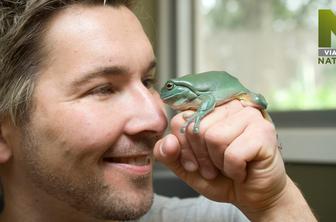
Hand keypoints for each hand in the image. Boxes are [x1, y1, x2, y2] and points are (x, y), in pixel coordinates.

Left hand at [154, 100, 292, 216]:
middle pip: (198, 128)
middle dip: (202, 157)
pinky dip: (234, 169)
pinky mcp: (264, 131)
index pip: (181, 120)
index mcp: (210, 109)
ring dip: (219, 163)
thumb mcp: (187, 167)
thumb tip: (169, 140)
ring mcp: (249, 116)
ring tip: (229, 166)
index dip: (183, 147)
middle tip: (214, 167)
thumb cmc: (222, 177)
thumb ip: (169, 154)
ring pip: (215, 137)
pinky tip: (242, 170)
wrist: (252, 195)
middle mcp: (230, 107)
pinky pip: (234, 153)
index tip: (195, 162)